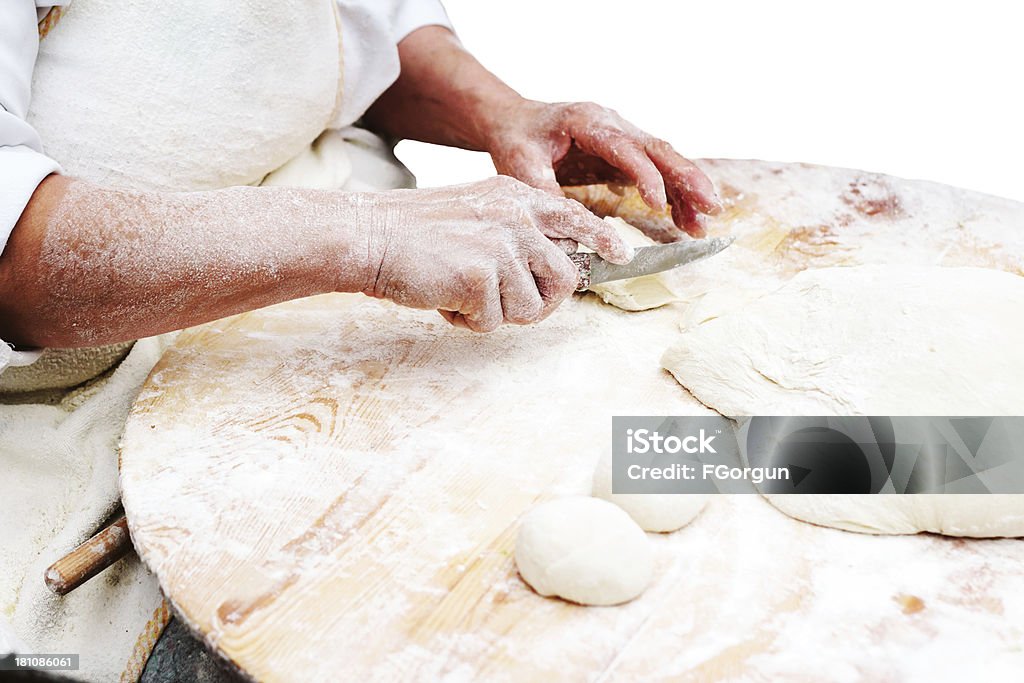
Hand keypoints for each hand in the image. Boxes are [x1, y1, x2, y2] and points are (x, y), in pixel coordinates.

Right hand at [362, 177, 632, 331]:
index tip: (619, 255)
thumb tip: (555, 267)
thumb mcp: (476, 211)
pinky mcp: (482, 275)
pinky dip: (466, 320)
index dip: (600, 239)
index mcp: (516, 197)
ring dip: (496, 312)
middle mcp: (517, 217)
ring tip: (461, 293)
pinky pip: (492, 321)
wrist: (369, 235)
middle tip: (507, 306)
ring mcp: (502, 245)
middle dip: (541, 302)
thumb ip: (516, 230)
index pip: (575, 218)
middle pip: (563, 277)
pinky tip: (443, 297)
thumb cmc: (415, 232)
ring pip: (529, 306)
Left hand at [485, 100, 722, 238]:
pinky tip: (687, 221)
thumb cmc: (517, 140)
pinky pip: (658, 173)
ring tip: (703, 225)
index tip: (657, 204)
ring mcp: (624, 138)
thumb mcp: (521, 166)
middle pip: (658, 148)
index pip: (624, 147)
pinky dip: (675, 197)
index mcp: (587, 121)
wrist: (515, 122)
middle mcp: (613, 124)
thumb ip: (546, 193)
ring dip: (688, 191)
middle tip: (710, 206)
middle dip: (687, 178)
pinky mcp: (626, 156)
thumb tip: (569, 233)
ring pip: (665, 161)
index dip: (644, 175)